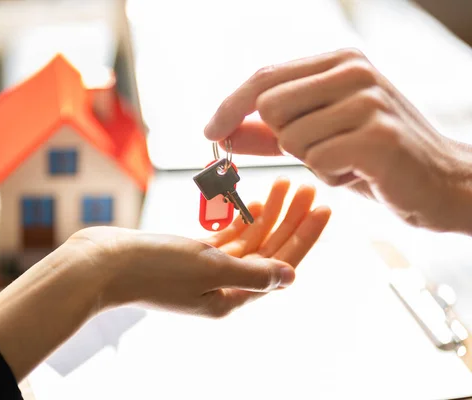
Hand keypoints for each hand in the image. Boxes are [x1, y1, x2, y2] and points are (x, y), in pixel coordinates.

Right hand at [70, 178, 329, 317]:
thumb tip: (292, 276)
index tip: (323, 208)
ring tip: (285, 184)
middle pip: (269, 250)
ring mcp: (207, 272)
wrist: (101, 263)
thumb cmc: (151, 268)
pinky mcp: (191, 256)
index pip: (280, 265)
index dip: (304, 236)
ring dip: (269, 214)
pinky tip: (258, 202)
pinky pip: (227, 238)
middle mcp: (223, 288)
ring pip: (249, 241)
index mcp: (231, 299)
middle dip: (291, 219)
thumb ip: (252, 273)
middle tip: (308, 187)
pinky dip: (243, 220)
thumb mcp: (207, 269)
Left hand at [204, 48, 471, 233]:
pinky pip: (317, 162)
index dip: (230, 106)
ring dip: (312, 161)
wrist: (439, 181)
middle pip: (269, 107)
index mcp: (338, 61)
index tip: (209, 131)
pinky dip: (331, 177)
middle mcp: (353, 70)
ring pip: (290, 138)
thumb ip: (267, 131)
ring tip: (348, 159)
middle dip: (284, 141)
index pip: (264, 77)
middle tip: (325, 146)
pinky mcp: (377, 135)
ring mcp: (368, 100)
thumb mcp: (316, 136)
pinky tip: (360, 172)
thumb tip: (221, 131)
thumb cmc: (373, 157)